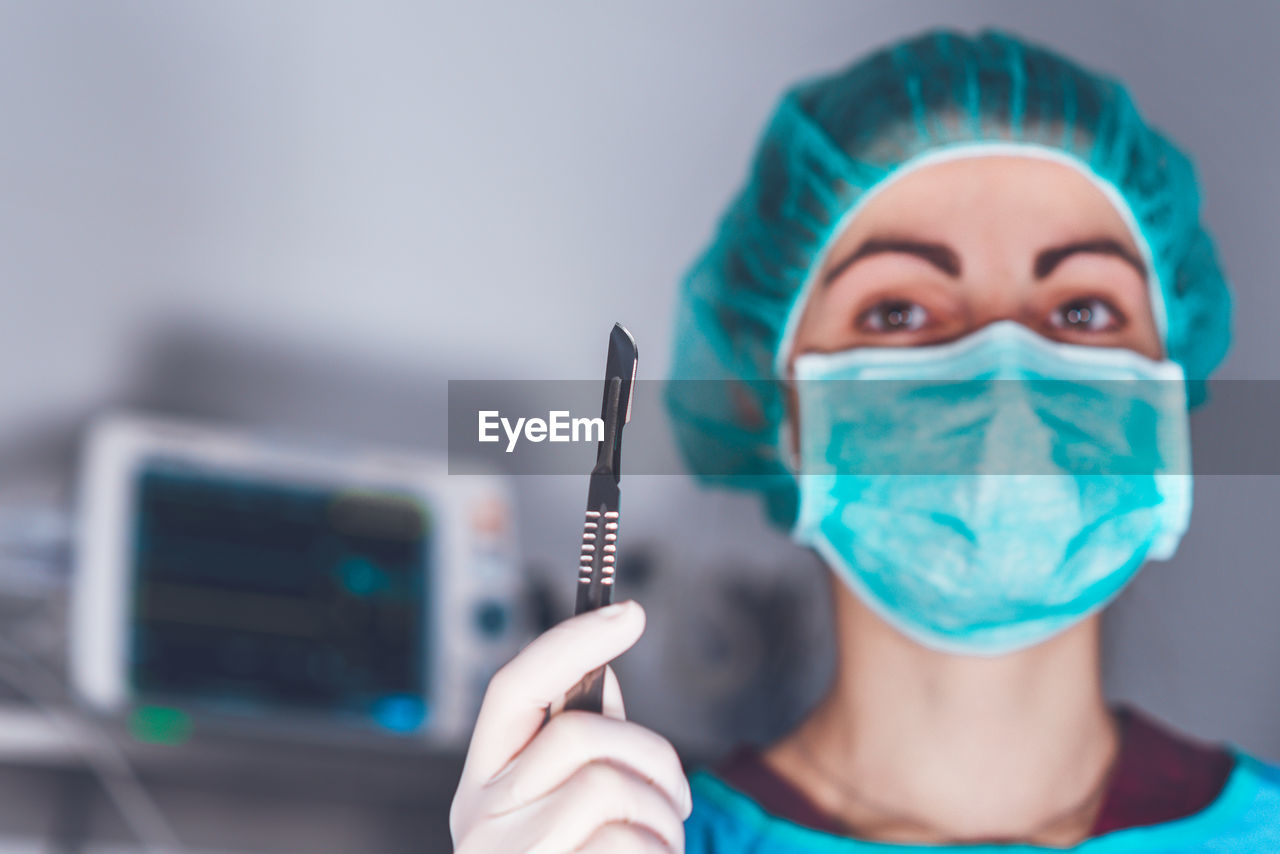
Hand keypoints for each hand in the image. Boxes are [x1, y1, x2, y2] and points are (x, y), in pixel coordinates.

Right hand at [450, 601, 690, 852]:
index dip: (570, 643)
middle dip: (651, 756)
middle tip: (677, 797)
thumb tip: (601, 674)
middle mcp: (482, 816)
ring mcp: (509, 852)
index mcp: (486, 782)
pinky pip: (626, 842)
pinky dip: (659, 852)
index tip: (629, 612)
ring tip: (660, 844)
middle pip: (578, 733)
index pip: (513, 689)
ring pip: (609, 786)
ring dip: (661, 815)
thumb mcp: (563, 811)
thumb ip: (583, 749)